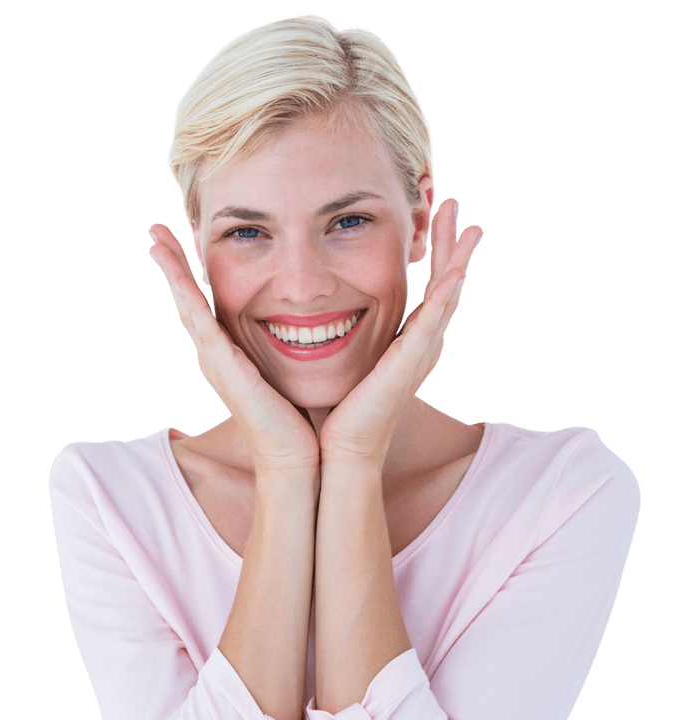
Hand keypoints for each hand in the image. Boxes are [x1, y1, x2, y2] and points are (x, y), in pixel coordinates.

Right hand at [147, 223, 320, 473]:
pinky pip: (203, 326)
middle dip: (171, 264)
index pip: (204, 303)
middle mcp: (214, 355)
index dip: (190, 271)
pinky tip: (178, 278)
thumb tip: (308, 325)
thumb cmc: (299, 419)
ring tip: (155, 242)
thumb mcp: (289, 369)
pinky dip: (188, 300)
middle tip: (154, 231)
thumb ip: (288, 345)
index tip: (184, 239)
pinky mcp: (225, 368)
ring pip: (186, 307)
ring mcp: (215, 361)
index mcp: (227, 353)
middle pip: (185, 300)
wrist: (296, 457)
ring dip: (171, 273)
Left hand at [318, 199, 483, 466]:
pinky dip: (444, 299)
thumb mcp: (341, 357)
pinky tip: (455, 273)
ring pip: (446, 299)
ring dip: (458, 261)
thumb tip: (317, 306)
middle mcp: (419, 346)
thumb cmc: (335, 409)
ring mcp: (418, 355)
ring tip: (470, 228)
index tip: (429, 215)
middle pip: (444, 284)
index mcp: (404, 341)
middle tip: (454, 204)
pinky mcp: (408, 366)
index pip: (424, 286)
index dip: (431, 252)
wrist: (337, 448)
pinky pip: (431, 326)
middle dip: (451, 244)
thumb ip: (341, 331)